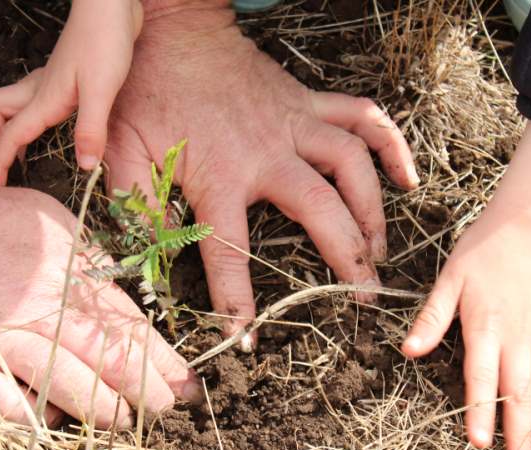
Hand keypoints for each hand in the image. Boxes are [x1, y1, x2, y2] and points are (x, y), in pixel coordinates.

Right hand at [0, 0, 143, 183]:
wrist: (110, 5)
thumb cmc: (105, 41)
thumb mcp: (101, 89)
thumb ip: (90, 128)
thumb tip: (84, 166)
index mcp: (45, 99)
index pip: (12, 135)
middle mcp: (41, 90)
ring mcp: (50, 80)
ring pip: (12, 105)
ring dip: (3, 128)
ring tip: (8, 151)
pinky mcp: (64, 74)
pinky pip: (32, 99)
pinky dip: (25, 114)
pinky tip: (44, 120)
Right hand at [0, 161, 200, 427]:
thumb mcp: (50, 224)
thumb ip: (88, 261)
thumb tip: (121, 299)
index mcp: (70, 272)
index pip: (130, 324)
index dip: (163, 358)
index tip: (185, 383)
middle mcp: (44, 308)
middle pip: (113, 357)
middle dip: (148, 389)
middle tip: (165, 407)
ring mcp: (3, 340)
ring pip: (72, 388)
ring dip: (104, 410)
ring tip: (120, 420)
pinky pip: (10, 409)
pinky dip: (35, 420)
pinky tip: (48, 421)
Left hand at [106, 3, 417, 346]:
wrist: (170, 30)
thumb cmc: (144, 92)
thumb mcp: (122, 149)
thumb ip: (134, 202)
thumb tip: (142, 254)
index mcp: (218, 174)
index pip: (229, 250)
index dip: (236, 300)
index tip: (247, 337)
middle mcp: (265, 152)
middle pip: (320, 209)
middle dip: (348, 257)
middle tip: (365, 297)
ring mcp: (293, 123)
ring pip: (352, 166)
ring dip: (373, 210)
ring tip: (381, 250)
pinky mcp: (305, 102)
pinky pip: (362, 117)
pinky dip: (391, 144)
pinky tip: (407, 178)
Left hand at [402, 123, 530, 449]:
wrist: (528, 222)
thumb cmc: (481, 250)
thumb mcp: (448, 280)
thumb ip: (431, 318)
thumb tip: (407, 350)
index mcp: (484, 326)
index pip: (481, 377)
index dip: (480, 410)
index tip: (479, 442)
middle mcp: (517, 335)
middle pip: (518, 390)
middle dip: (519, 432)